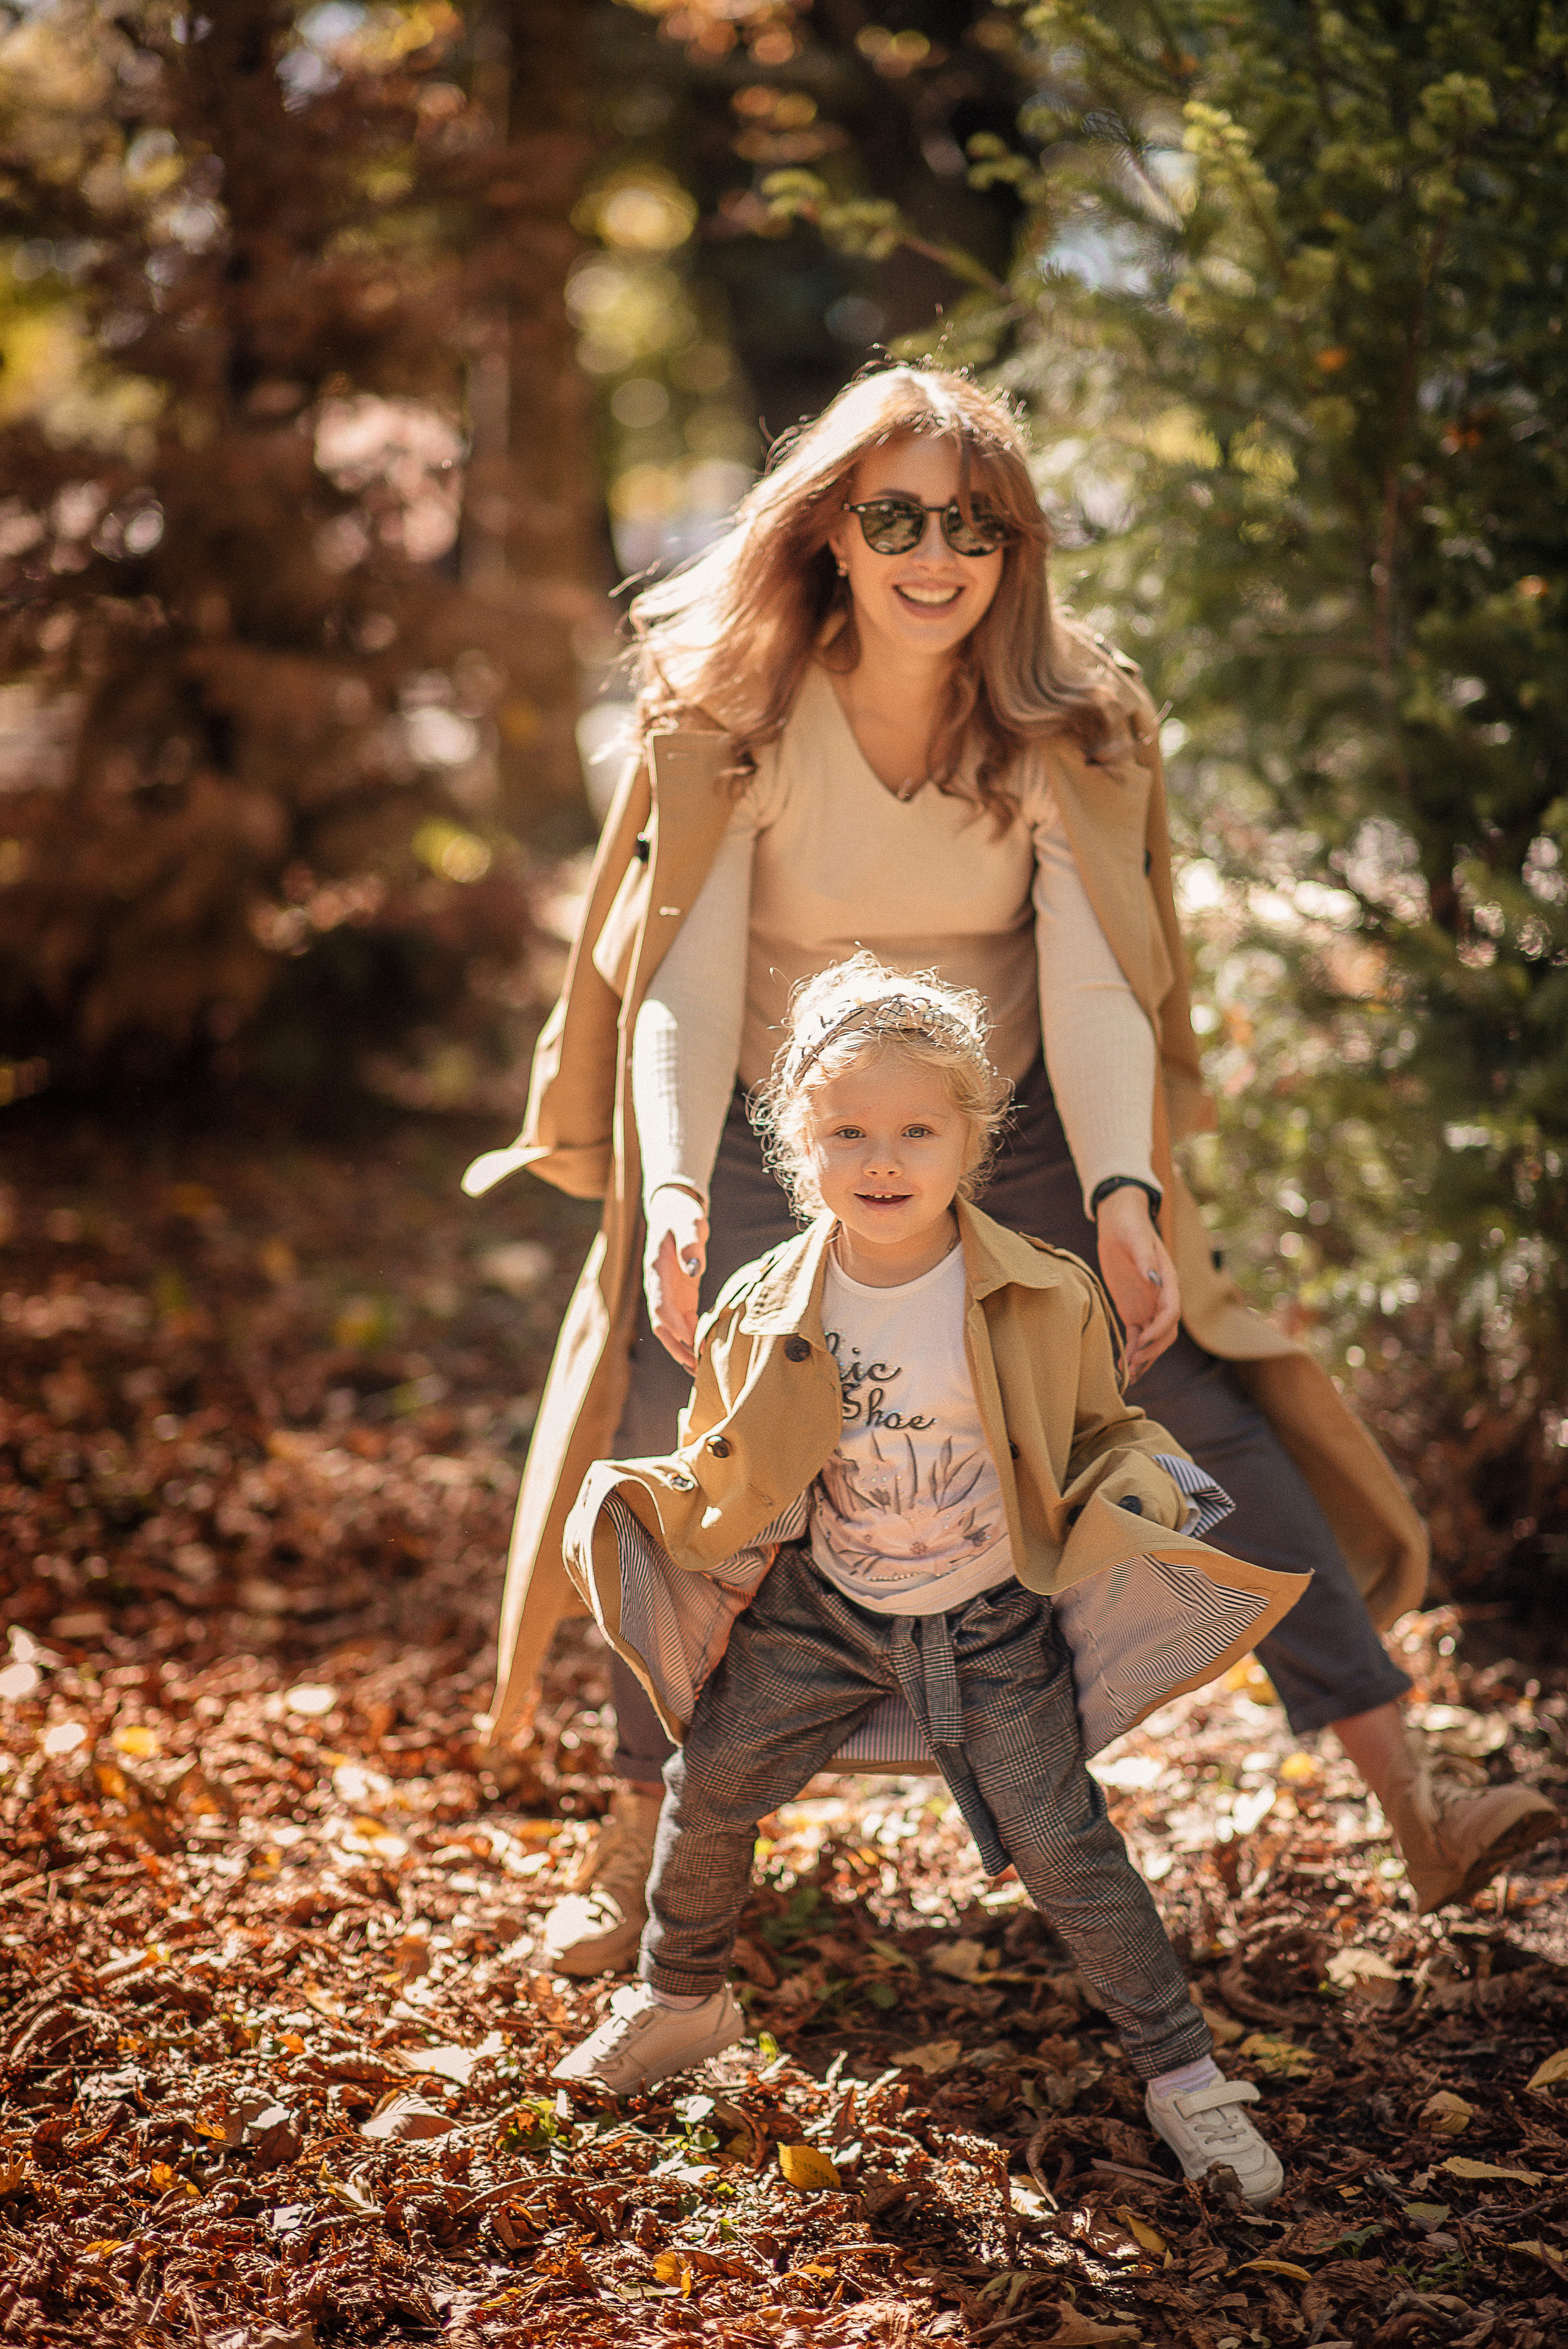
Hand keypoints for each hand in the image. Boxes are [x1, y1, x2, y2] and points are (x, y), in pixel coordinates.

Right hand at [644, 1184, 707, 1372]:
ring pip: (671, 1329)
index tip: (690, 1343)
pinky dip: (692, 1338)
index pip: (661, 1306)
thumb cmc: (681, 1215)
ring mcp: (668, 1294)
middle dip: (677, 1347)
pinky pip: (683, 1322)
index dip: (674, 1326)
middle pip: (662, 1326)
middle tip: (695, 1368)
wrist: (673, 1211)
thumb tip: (694, 1268)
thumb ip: (691, 1244)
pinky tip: (705, 1351)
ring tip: (700, 1370)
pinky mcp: (680, 1295)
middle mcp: (659, 1288)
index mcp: (657, 1273)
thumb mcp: (688, 1223)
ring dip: (683, 1349)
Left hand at [1094, 1185, 1179, 1385]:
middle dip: (1152, 1349)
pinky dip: (1132, 1351)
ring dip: (1144, 1356)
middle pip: (1166, 1332)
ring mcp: (1148, 1306)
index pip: (1172, 1312)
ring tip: (1129, 1372)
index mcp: (1168, 1281)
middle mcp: (1162, 1298)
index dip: (1160, 1329)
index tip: (1143, 1340)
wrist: (1119, 1223)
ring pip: (1153, 1339)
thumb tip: (1154, 1280)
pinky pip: (1137, 1336)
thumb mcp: (1136, 1239)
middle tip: (1133, 1363)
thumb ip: (1145, 1259)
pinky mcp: (1133, 1310)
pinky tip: (1122, 1366)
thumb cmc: (1130, 1227)